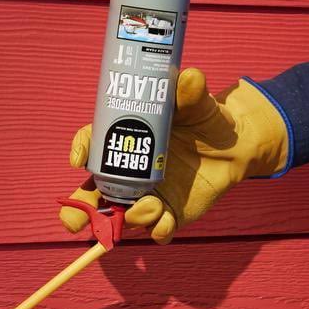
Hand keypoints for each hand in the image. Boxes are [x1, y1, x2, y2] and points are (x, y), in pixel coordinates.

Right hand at [59, 68, 288, 243]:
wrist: (234, 146)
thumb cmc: (205, 119)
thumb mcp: (197, 104)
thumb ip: (191, 93)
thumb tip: (190, 77)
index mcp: (125, 141)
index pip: (92, 144)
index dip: (80, 150)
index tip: (77, 160)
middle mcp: (128, 174)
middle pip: (91, 196)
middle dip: (77, 213)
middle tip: (74, 222)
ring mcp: (147, 197)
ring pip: (123, 218)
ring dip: (131, 217)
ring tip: (152, 204)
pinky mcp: (169, 215)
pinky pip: (157, 231)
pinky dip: (158, 230)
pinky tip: (167, 219)